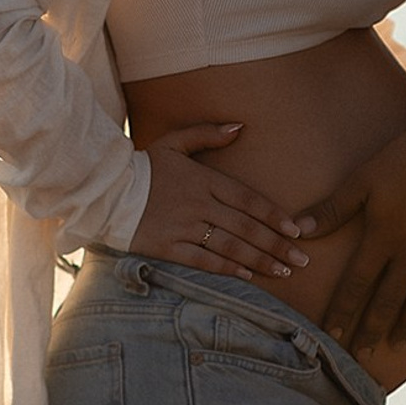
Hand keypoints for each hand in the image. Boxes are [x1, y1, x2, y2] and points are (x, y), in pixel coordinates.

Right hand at [129, 121, 314, 282]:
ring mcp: (184, 227)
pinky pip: (204, 261)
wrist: (103, 189)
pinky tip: (248, 277)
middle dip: (277, 245)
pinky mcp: (167, 247)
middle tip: (302, 259)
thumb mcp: (174, 142)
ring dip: (260, 260)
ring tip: (283, 271)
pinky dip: (228, 270)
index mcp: (204, 179)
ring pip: (230, 247)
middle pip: (246, 228)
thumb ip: (208, 134)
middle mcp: (199, 205)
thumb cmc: (142, 166)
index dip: (274, 216)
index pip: (248, 199)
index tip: (296, 230)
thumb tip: (241, 127)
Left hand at [300, 130, 405, 352]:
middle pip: (388, 300)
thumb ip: (333, 209)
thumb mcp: (363, 180)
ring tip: (402, 343)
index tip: (332, 336)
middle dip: (372, 329)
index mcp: (382, 241)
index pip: (356, 285)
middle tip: (363, 355)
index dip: (342, 312)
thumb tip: (299, 231)